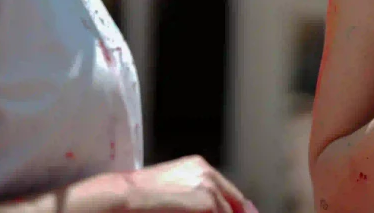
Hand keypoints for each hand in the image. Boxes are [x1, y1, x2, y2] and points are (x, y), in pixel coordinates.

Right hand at [76, 155, 258, 212]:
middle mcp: (207, 172)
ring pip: (230, 211)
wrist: (127, 195)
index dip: (238, 205)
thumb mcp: (171, 188)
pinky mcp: (208, 201)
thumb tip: (205, 207)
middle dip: (242, 212)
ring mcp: (209, 186)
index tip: (247, 212)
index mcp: (199, 166)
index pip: (226, 189)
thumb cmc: (139, 195)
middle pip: (235, 199)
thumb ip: (190, 196)